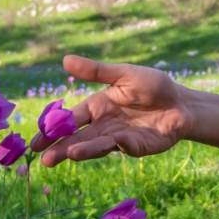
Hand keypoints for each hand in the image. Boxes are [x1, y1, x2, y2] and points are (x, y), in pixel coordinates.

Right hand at [29, 54, 190, 165]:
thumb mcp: (123, 74)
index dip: (53, 129)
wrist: (182, 104)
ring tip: (67, 155)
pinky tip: (111, 142)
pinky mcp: (136, 147)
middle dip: (60, 148)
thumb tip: (65, 59)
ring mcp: (118, 138)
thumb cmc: (153, 86)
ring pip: (96, 146)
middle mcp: (104, 125)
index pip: (71, 119)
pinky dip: (116, 145)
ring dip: (82, 151)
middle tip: (43, 158)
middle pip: (78, 138)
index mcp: (98, 106)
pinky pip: (124, 146)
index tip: (37, 140)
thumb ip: (96, 71)